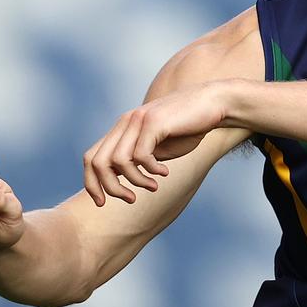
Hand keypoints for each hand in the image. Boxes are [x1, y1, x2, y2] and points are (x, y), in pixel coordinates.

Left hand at [83, 80, 229, 205]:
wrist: (214, 103)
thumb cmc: (189, 127)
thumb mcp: (159, 147)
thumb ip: (138, 159)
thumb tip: (120, 179)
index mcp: (123, 129)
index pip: (91, 158)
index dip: (92, 183)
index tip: (103, 202)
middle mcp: (125, 122)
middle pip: (97, 161)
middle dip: (108, 187)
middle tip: (130, 199)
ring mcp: (137, 119)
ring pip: (117, 161)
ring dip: (135, 181)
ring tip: (152, 187)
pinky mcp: (153, 122)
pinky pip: (140, 155)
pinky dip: (150, 170)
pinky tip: (165, 172)